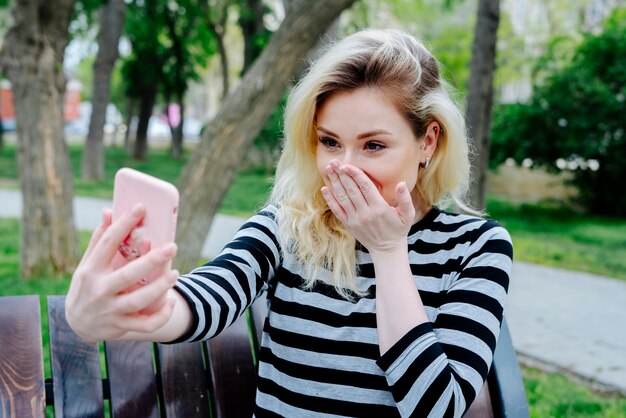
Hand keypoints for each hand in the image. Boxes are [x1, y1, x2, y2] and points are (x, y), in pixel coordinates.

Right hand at [65, 204, 178, 342]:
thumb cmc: (88, 285)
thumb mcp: (87, 264)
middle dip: (151, 261)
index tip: (140, 207)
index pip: (108, 243)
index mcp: (91, 269)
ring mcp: (110, 310)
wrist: (77, 324)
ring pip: (138, 301)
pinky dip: (161, 316)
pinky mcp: (120, 327)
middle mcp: (99, 290)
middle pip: (128, 274)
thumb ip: (100, 240)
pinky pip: (145, 325)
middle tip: (172, 246)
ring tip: (175, 274)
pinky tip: (171, 302)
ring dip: (159, 288)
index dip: (124, 224)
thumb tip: (108, 211)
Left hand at [321, 160, 414, 254]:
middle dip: (341, 174)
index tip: (347, 165)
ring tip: (329, 169)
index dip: (355, 174)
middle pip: (351, 190)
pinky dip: (330, 199)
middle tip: (334, 161)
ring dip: (335, 183)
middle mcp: (365, 213)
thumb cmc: (398, 229)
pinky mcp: (349, 225)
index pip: (365, 186)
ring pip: (342, 198)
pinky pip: (337, 210)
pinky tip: (324, 189)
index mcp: (379, 208)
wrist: (387, 250)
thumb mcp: (408, 215)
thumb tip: (401, 183)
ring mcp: (355, 219)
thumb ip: (405, 198)